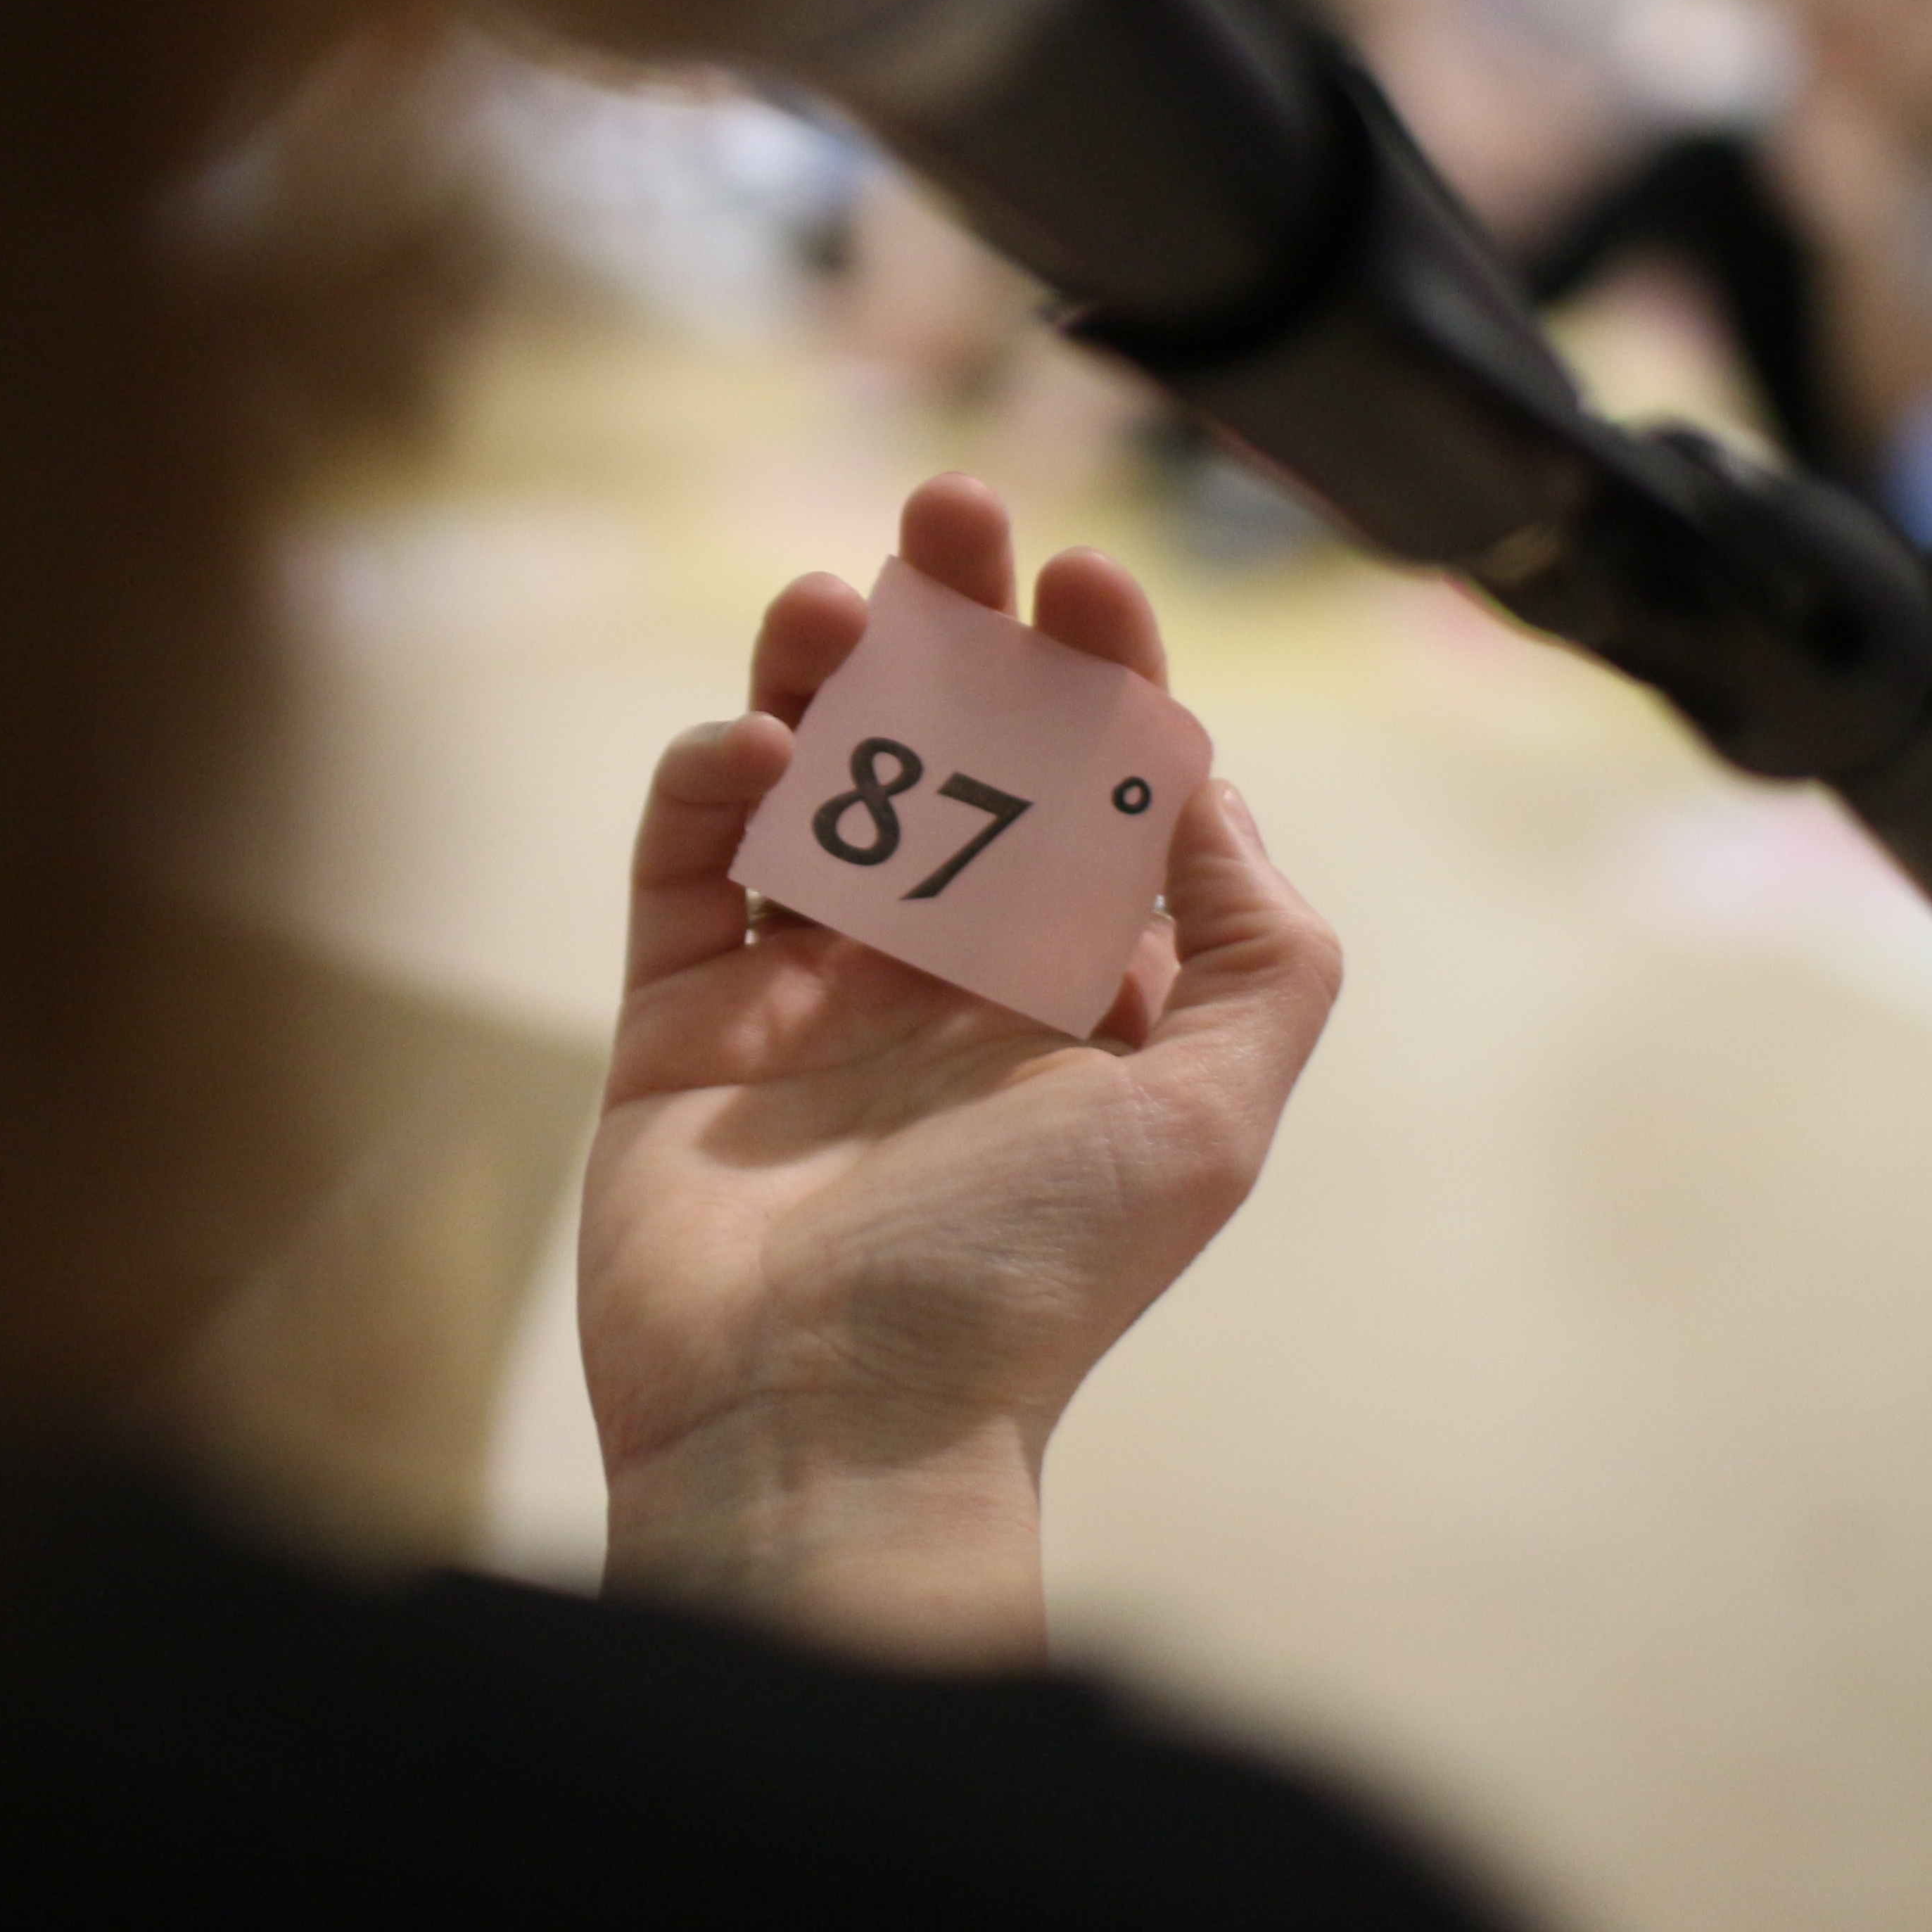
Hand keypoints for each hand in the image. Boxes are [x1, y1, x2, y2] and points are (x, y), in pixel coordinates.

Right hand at [585, 475, 1341, 1668]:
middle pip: (942, 757)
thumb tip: (1207, 782)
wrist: (825, 1421)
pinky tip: (749, 753)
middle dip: (953, 627)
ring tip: (830, 601)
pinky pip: (687, 867)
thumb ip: (1253, 944)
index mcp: (1066, 995)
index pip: (1084, 789)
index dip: (1092, 669)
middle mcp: (938, 980)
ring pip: (807, 786)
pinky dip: (710, 787)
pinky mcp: (678, 1021)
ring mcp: (800, 997)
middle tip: (948, 510)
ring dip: (821, 680)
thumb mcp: (1209, 1114)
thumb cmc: (1027, 1281)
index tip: (1084, 572)